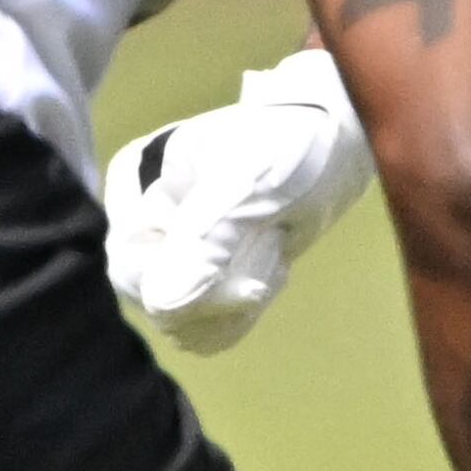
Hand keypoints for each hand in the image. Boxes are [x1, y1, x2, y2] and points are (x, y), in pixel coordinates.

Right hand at [101, 48, 374, 352]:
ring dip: (240, 299)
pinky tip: (273, 264)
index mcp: (136, 187)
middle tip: (273, 243)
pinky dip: (245, 310)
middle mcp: (147, 225)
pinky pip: (208, 328)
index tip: (250, 284)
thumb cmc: (289, 144)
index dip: (188, 287)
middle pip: (159, 302)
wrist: (337, 141)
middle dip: (225, 288)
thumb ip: (204, 241)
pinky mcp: (206, 279)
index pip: (133, 269)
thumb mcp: (248, 183)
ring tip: (274, 244)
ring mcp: (176, 255)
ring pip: (185, 322)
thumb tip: (161, 305)